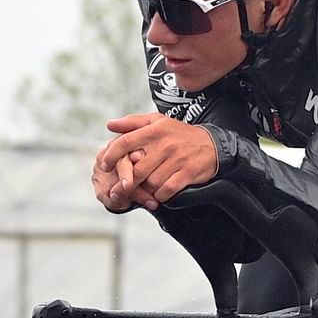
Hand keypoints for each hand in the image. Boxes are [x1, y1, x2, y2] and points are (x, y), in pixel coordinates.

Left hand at [95, 112, 217, 207]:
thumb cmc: (179, 134)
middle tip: (127, 185)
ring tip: (146, 188)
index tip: (105, 165)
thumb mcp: (157, 122)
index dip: (112, 155)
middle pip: (138, 170)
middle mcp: (165, 144)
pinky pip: (166, 191)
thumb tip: (109, 125)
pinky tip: (160, 192)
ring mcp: (177, 160)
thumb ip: (132, 123)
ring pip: (151, 182)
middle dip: (130, 180)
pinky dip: (160, 195)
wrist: (212, 145)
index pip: (125, 142)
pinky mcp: (187, 173)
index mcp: (154, 131)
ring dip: (146, 189)